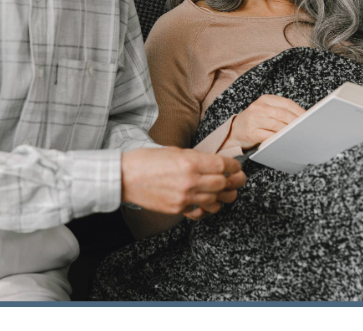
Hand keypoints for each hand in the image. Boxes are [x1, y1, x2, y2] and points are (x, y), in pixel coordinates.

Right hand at [121, 147, 245, 218]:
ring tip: (226, 192)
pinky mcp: (178, 209)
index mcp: (190, 162)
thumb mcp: (172, 151)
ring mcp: (185, 197)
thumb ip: (194, 158)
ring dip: (224, 196)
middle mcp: (190, 181)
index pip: (223, 165)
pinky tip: (208, 203)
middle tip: (239, 179)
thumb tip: (211, 163)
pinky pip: (201, 212)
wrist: (123, 177)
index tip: (236, 166)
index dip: (234, 166)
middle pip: (224, 184)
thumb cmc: (144, 161)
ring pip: (217, 201)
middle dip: (235, 181)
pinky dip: (208, 209)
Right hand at [224, 94, 305, 150]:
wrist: (235, 131)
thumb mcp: (267, 111)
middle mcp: (258, 107)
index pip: (287, 103)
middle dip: (296, 122)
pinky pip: (268, 135)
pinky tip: (285, 140)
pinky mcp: (250, 132)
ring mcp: (253, 119)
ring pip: (276, 125)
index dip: (300, 111)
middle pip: (282, 114)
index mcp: (265, 99)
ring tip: (297, 135)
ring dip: (288, 131)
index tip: (310, 119)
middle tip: (306, 129)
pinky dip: (278, 138)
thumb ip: (282, 112)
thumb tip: (304, 118)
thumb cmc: (256, 121)